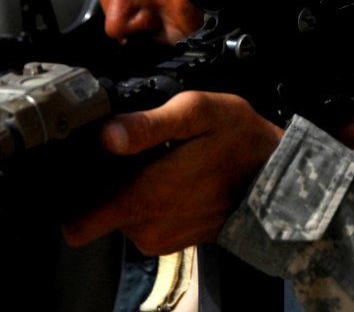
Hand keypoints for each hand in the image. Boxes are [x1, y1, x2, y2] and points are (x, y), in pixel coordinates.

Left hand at [61, 90, 282, 254]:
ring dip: (131, 190)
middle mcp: (147, 227)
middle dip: (107, 183)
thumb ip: (149, 124)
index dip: (74, 192)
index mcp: (146, 197)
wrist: (278, 179)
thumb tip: (106, 135)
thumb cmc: (241, 141)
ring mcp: (159, 238)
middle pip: (96, 210)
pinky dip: (151, 200)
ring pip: (118, 214)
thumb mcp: (199, 114)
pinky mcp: (171, 240)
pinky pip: (142, 220)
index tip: (86, 168)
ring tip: (160, 163)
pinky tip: (173, 176)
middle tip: (135, 155)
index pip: (77, 220)